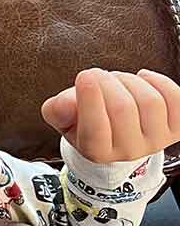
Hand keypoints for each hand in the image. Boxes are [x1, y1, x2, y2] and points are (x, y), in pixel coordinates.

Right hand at [42, 67, 179, 163]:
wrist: (116, 139)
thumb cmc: (88, 124)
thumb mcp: (63, 119)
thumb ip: (57, 110)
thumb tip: (64, 103)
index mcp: (97, 151)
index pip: (95, 128)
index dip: (90, 97)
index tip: (84, 76)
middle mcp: (129, 151)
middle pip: (122, 108)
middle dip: (107, 81)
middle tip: (97, 74)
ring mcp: (156, 141)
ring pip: (149, 102)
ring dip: (130, 80)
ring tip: (118, 80)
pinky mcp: (175, 128)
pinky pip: (176, 101)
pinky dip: (160, 82)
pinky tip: (144, 79)